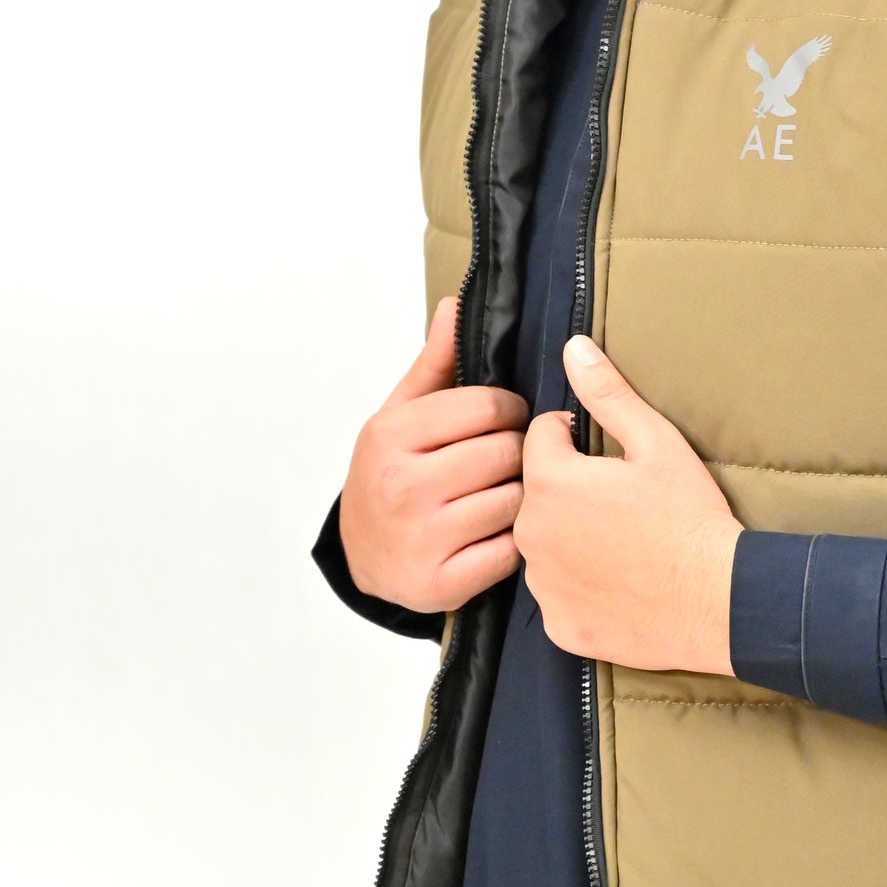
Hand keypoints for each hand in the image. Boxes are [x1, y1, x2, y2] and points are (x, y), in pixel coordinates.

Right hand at [338, 297, 529, 614]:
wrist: (363, 555)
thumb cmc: (391, 474)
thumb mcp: (401, 415)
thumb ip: (435, 363)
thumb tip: (455, 303)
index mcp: (392, 435)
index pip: (489, 406)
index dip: (511, 410)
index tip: (508, 419)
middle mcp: (403, 486)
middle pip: (508, 453)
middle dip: (518, 453)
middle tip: (508, 460)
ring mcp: (422, 538)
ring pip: (517, 501)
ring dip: (522, 496)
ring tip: (504, 492)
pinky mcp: (442, 583)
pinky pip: (512, 551)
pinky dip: (516, 541)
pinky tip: (499, 531)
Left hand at [514, 337, 741, 675]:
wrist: (720, 601)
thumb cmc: (691, 517)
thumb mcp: (657, 443)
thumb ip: (607, 394)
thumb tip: (573, 348)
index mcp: (551, 482)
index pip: (540, 438)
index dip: (574, 438)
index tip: (610, 458)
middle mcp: (532, 534)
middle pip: (536, 494)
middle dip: (569, 490)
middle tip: (622, 504)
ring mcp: (542, 586)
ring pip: (544, 546)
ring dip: (569, 540)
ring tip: (623, 545)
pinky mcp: (559, 625)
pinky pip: (558, 596)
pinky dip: (580, 589)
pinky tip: (619, 584)